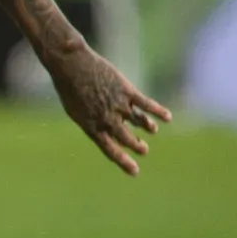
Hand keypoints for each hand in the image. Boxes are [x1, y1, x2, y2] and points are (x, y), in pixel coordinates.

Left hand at [44, 46, 171, 175]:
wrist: (70, 65)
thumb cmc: (69, 87)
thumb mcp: (75, 110)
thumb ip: (92, 122)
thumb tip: (107, 131)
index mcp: (92, 127)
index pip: (110, 150)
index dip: (124, 162)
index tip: (135, 172)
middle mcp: (107, 120)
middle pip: (128, 138)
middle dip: (137, 146)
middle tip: (143, 149)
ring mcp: (118, 105)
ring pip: (140, 122)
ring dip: (147, 127)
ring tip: (151, 130)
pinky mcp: (127, 91)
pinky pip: (147, 105)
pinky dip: (158, 112)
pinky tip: (167, 117)